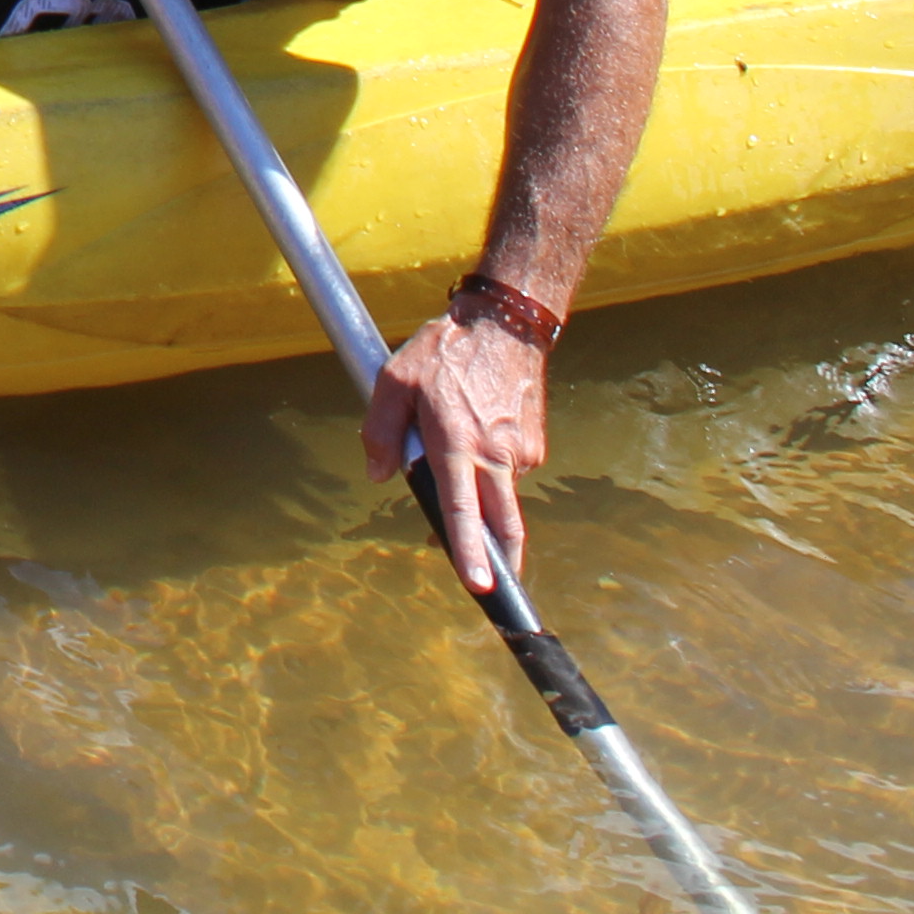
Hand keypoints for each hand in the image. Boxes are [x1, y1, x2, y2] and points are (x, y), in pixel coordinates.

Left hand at [364, 299, 552, 591]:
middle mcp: (495, 455)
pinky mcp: (535, 446)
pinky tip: (477, 434)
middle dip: (502, 563)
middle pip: (505, 526)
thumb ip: (380, 431)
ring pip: (502, 496)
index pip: (465, 510)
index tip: (481, 586)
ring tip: (456, 453)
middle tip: (493, 588)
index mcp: (457, 443)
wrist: (504, 325)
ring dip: (484, 501)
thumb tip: (377, 474)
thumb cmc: (443, 352)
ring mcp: (521, 452)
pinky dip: (491, 470)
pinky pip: (510, 472)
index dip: (470, 551)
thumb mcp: (393, 381)